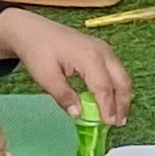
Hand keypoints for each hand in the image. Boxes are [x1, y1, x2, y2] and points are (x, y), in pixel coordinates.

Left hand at [0, 9, 132, 126]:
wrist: (32, 30)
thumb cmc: (38, 51)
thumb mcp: (46, 77)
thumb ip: (63, 96)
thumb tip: (78, 114)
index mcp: (89, 58)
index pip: (103, 87)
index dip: (107, 107)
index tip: (109, 124)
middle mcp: (102, 52)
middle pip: (120, 81)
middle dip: (122, 103)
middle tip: (119, 123)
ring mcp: (104, 49)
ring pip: (121, 75)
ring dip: (122, 96)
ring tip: (118, 115)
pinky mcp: (101, 50)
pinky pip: (116, 70)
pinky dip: (117, 86)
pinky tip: (111, 98)